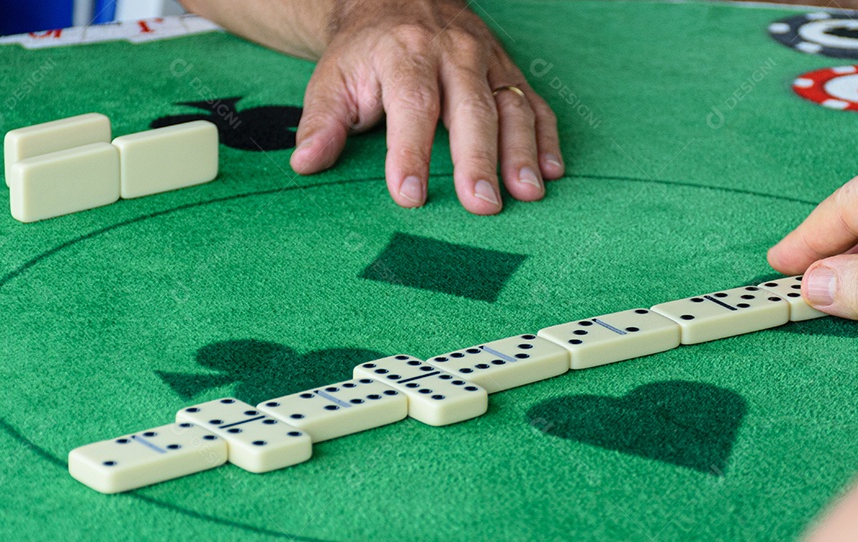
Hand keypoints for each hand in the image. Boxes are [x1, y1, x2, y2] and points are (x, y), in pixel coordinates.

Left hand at [290, 0, 563, 213]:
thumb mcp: (333, 79)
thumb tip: (305, 163)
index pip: (412, 105)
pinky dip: (547, 138)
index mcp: (404, 52)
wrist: (398, 0)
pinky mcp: (509, 70)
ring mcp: (487, 60)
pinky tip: (551, 172)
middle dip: (478, 158)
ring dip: (522, 152)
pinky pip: (534, 102)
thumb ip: (322, 123)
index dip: (411, 152)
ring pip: (511, 105)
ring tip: (527, 194)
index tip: (410, 196)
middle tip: (482, 205)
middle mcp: (452, 52)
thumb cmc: (365, 53)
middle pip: (471, 108)